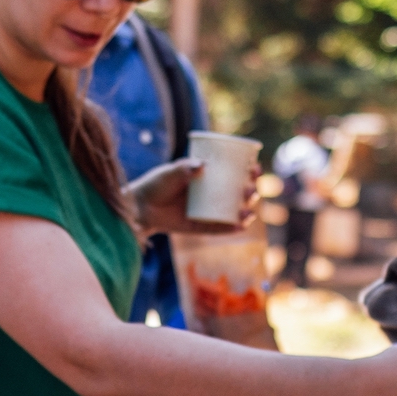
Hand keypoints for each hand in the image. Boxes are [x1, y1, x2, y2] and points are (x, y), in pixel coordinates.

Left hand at [126, 157, 259, 236]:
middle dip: (252, 191)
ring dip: (247, 211)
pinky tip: (241, 226)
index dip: (249, 171)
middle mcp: (214, 194)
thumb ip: (185, 168)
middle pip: (241, 193)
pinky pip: (221, 229)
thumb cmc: (157, 185)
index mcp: (211, 177)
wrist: (142, 207)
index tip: (254, 168)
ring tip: (248, 210)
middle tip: (250, 189)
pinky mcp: (203, 227)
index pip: (236, 173)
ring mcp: (210, 211)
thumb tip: (202, 166)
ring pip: (235, 212)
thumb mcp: (170, 173)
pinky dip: (233, 228)